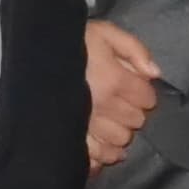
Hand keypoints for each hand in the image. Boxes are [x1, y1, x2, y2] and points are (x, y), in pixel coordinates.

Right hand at [82, 20, 162, 171]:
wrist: (33, 57)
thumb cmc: (71, 43)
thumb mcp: (104, 32)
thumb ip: (134, 49)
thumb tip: (154, 73)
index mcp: (114, 80)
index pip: (147, 98)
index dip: (143, 92)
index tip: (133, 86)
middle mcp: (104, 107)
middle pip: (136, 121)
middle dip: (132, 111)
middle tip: (119, 102)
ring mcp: (88, 126)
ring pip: (121, 140)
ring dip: (120, 130)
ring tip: (110, 121)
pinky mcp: (73, 140)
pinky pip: (98, 156)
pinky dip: (105, 152)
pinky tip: (103, 143)